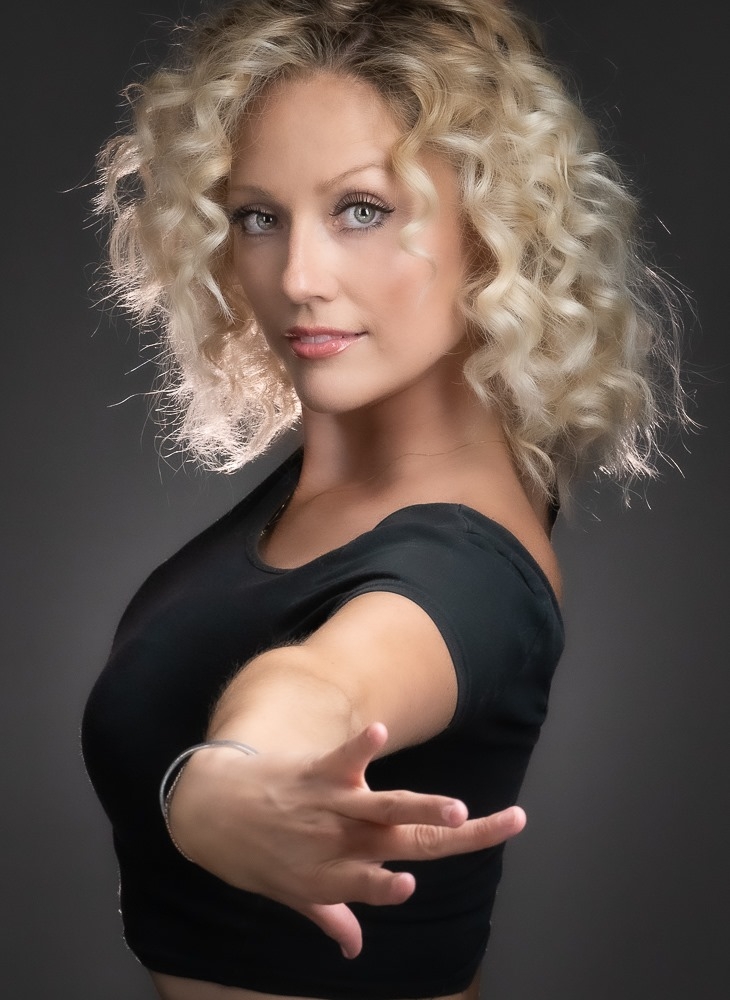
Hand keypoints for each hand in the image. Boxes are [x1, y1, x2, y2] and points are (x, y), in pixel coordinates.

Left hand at [167, 722, 525, 958]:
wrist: (211, 813)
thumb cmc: (254, 857)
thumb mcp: (292, 895)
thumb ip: (331, 914)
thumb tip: (354, 947)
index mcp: (334, 874)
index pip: (375, 883)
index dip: (389, 886)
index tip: (410, 884)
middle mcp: (340, 841)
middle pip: (410, 841)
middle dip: (461, 837)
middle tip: (509, 822)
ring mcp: (331, 805)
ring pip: (388, 807)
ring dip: (426, 807)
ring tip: (459, 810)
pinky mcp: (319, 771)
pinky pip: (345, 757)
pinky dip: (363, 745)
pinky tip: (382, 732)